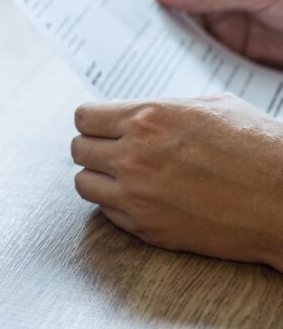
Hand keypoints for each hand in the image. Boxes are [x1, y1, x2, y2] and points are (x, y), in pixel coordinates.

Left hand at [72, 94, 282, 269]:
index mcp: (146, 118)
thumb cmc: (257, 148)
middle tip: (111, 149)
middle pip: (78, 148)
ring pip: (83, 183)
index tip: (101, 125)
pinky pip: (106, 211)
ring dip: (98, 176)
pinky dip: (115, 203)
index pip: (84, 117)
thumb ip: (162, 108)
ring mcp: (138, 195)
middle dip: (93, 146)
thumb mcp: (208, 106)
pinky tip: (139, 196)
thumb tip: (133, 112)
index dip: (93, 120)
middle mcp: (134, 155)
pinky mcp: (148, 228)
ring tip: (120, 174)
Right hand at [153, 0, 282, 67]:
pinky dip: (187, 58)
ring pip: (182, 28)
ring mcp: (222, 19)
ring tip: (148, 49)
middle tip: (133, 27)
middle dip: (154, 13)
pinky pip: (200, 52)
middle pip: (172, 0)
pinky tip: (174, 64)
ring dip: (168, 38)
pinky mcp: (231, 47)